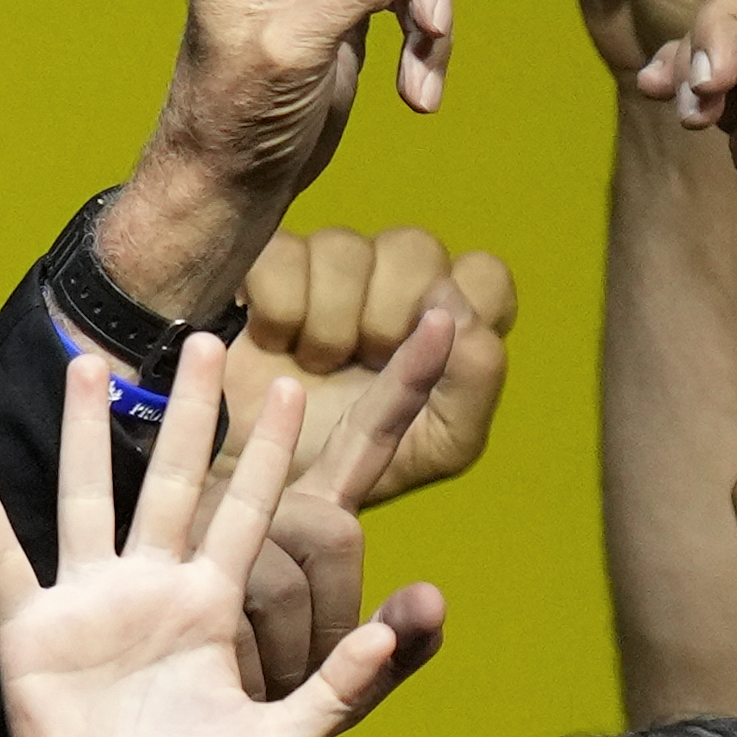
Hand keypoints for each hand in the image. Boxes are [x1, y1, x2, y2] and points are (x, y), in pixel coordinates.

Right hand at [0, 337, 441, 736]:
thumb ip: (342, 687)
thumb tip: (405, 626)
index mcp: (210, 602)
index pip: (248, 510)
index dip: (270, 453)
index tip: (290, 386)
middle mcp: (150, 585)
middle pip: (171, 479)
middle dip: (187, 413)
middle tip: (204, 338)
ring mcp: (88, 601)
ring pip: (87, 498)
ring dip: (83, 434)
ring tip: (85, 362)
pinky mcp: (33, 630)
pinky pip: (6, 562)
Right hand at [230, 223, 518, 505]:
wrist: (252, 488)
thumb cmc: (353, 467)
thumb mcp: (439, 444)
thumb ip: (476, 378)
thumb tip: (452, 302)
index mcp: (448, 325)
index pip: (483, 275)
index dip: (460, 312)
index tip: (427, 353)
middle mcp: (395, 283)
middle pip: (416, 249)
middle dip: (387, 319)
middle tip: (362, 366)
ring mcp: (327, 271)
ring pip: (346, 248)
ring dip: (328, 325)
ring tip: (312, 364)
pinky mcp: (266, 266)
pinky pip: (283, 255)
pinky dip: (279, 311)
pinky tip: (274, 342)